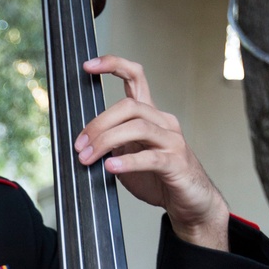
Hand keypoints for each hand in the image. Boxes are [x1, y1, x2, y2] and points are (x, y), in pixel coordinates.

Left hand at [75, 56, 229, 250]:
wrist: (189, 202)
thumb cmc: (158, 178)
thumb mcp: (128, 155)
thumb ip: (111, 144)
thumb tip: (82, 143)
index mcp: (150, 115)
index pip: (136, 77)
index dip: (113, 65)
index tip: (88, 65)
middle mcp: (163, 122)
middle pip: (129, 105)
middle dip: (98, 123)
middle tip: (79, 145)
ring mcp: (172, 141)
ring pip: (137, 127)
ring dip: (106, 141)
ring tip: (87, 158)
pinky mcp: (176, 163)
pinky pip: (150, 158)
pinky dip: (127, 161)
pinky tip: (111, 167)